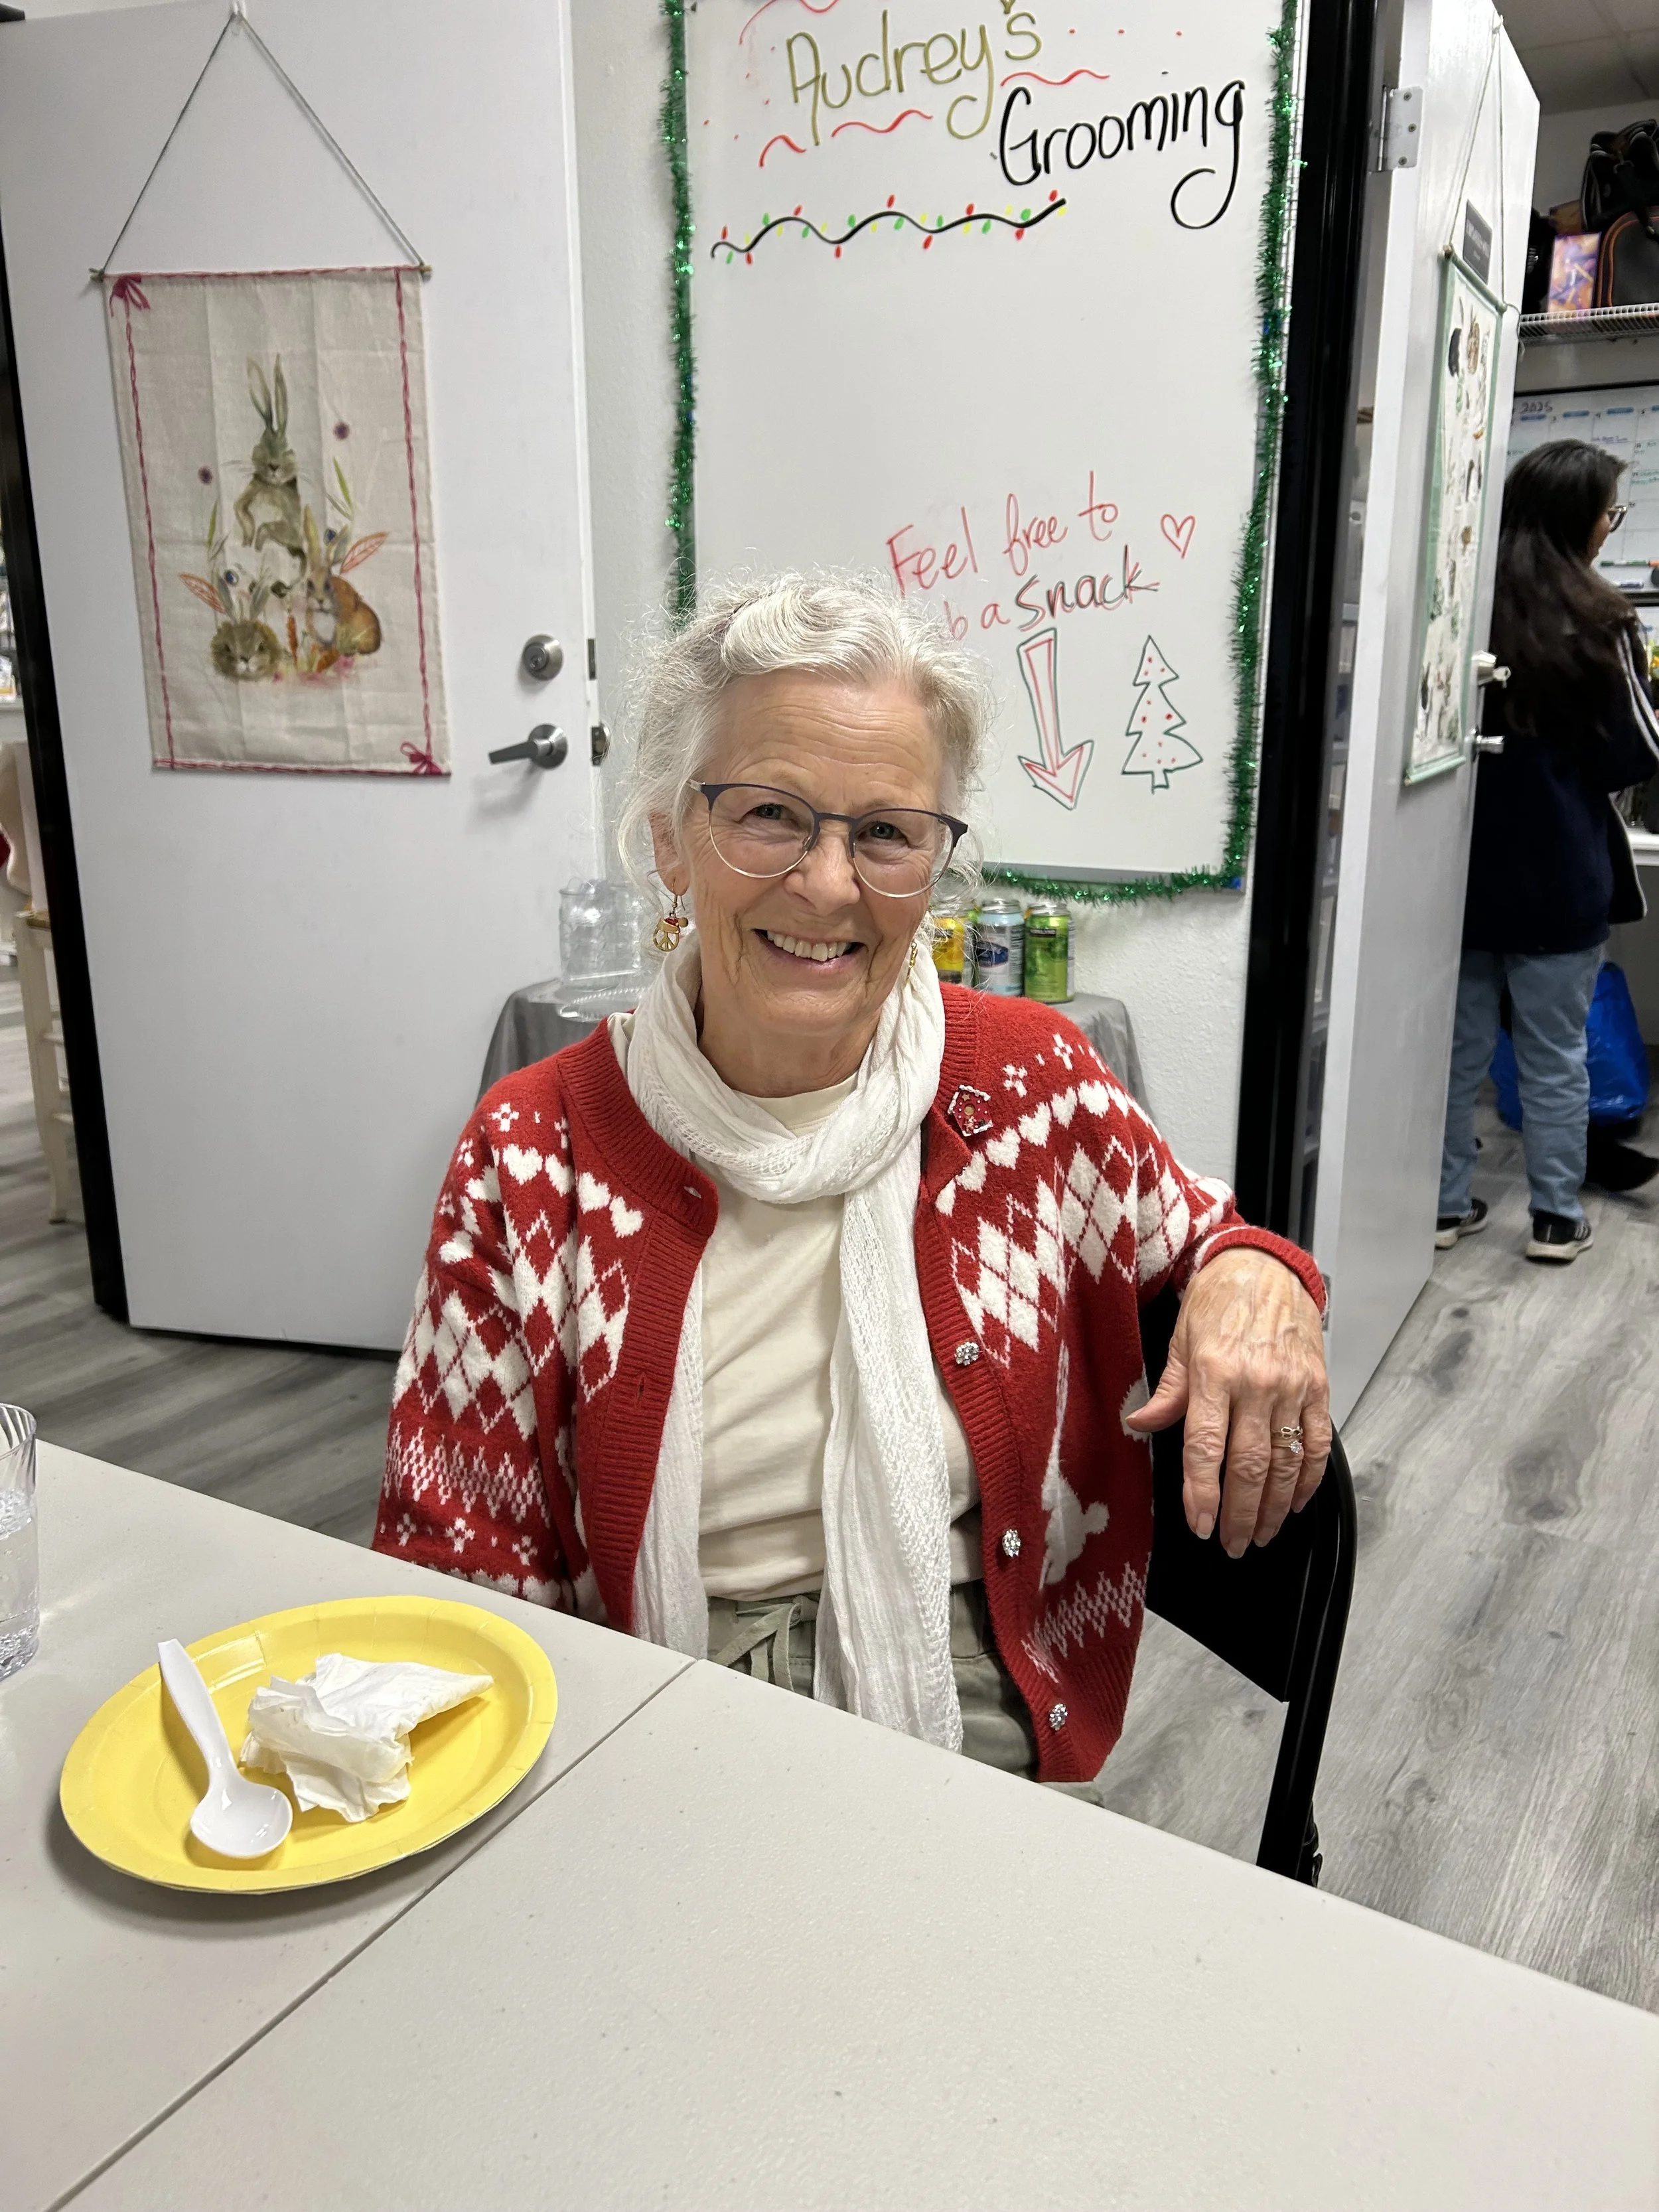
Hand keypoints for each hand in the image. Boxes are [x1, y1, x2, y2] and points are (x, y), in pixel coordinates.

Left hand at [1124, 1248, 1329, 1555]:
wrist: (1266, 1267)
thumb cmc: (1218, 1300)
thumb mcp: (1180, 1340)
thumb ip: (1167, 1391)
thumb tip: (1138, 1425)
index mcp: (1214, 1372)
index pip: (1205, 1447)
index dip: (1202, 1493)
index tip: (1201, 1525)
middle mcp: (1255, 1382)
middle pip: (1247, 1466)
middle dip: (1238, 1514)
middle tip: (1231, 1543)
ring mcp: (1291, 1386)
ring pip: (1284, 1463)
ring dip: (1272, 1507)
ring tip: (1259, 1533)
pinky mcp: (1318, 1387)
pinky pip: (1315, 1443)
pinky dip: (1307, 1479)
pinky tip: (1293, 1502)